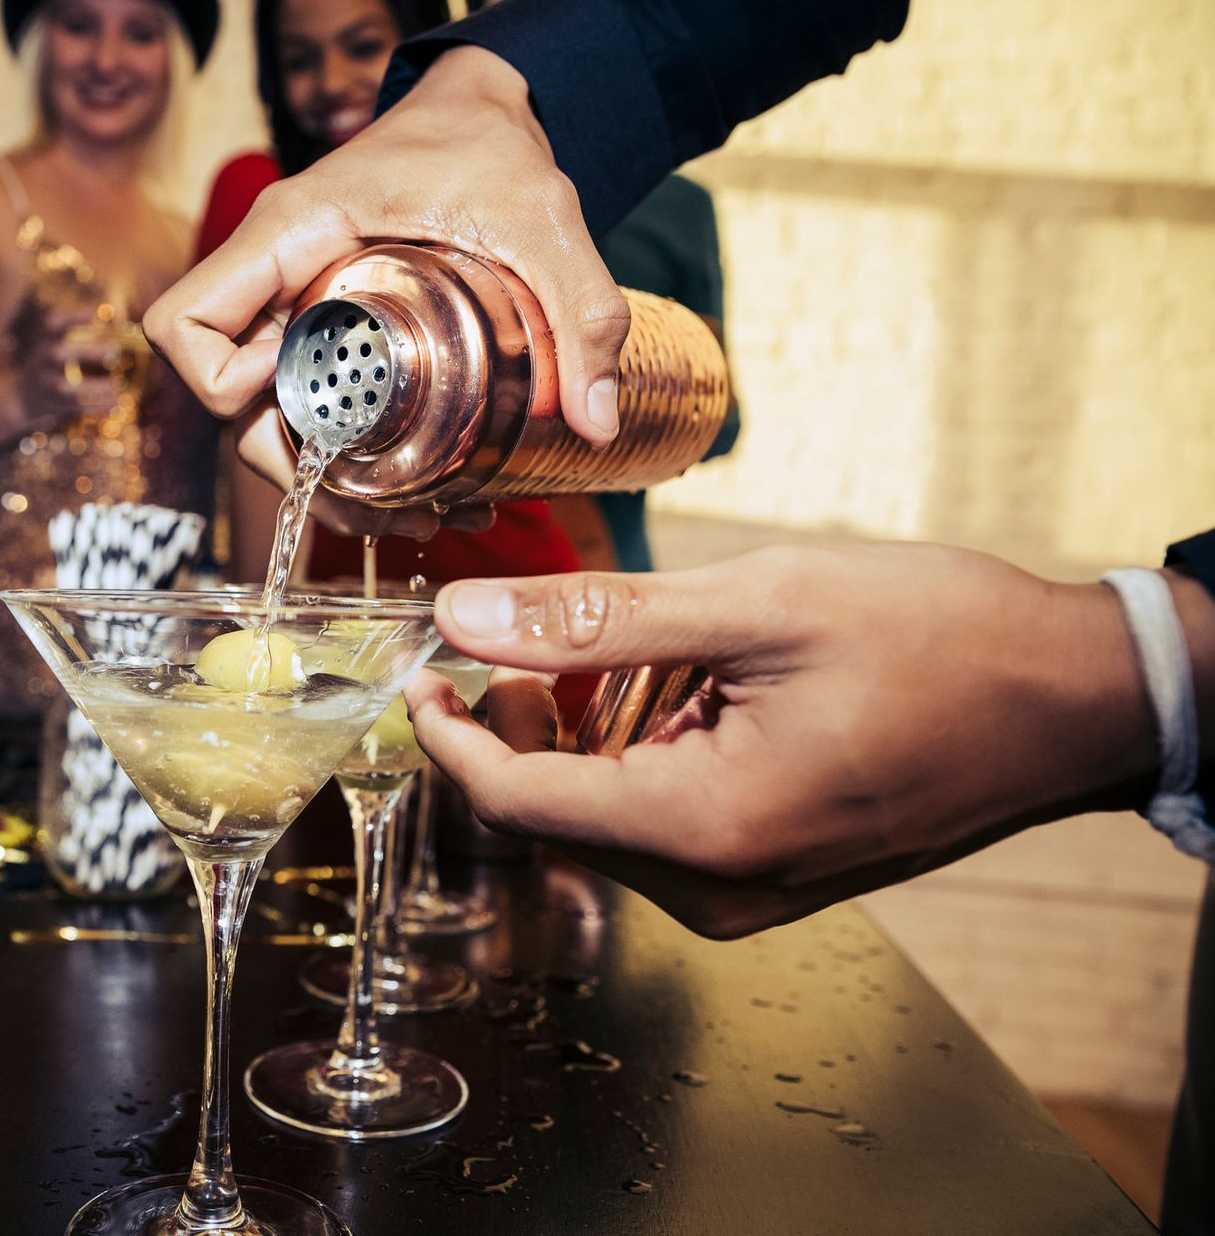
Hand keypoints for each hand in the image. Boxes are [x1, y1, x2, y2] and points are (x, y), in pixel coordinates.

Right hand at [13, 306, 123, 422]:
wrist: (22, 396)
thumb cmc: (50, 363)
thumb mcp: (54, 342)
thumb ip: (77, 329)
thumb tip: (113, 314)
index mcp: (46, 339)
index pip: (54, 324)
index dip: (74, 316)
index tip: (94, 312)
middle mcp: (43, 358)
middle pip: (60, 353)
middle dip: (87, 351)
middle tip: (113, 350)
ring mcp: (46, 382)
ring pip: (68, 387)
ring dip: (96, 387)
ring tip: (117, 386)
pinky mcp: (52, 403)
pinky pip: (75, 406)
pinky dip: (97, 406)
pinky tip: (115, 402)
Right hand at [145, 45, 624, 534]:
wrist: (483, 109)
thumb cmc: (489, 142)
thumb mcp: (542, 220)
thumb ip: (581, 313)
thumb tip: (595, 422)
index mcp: (287, 233)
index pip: (185, 325)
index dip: (225, 386)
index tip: (308, 403)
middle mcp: (273, 274)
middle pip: (226, 399)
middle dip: (292, 468)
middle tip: (380, 506)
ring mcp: (294, 302)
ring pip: (266, 415)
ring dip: (322, 478)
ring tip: (411, 518)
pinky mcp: (324, 323)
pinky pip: (309, 401)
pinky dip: (347, 455)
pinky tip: (418, 487)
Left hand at [403, 543, 1172, 938]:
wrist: (1078, 703)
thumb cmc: (942, 644)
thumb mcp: (755, 605)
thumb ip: (596, 621)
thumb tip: (467, 619)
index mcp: (704, 829)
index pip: (517, 802)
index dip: (450, 735)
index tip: (421, 670)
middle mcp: (716, 888)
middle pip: (555, 813)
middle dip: (517, 721)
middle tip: (517, 628)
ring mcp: (748, 894)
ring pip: (606, 817)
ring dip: (581, 733)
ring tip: (612, 645)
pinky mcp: (773, 877)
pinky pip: (663, 824)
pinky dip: (639, 754)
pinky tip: (670, 686)